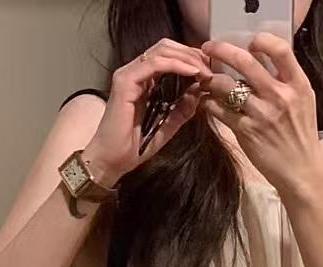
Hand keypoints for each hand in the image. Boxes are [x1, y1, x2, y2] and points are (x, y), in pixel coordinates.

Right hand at [83, 40, 211, 185]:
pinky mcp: (125, 82)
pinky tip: (192, 72)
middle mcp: (134, 72)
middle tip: (210, 67)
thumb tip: (200, 92)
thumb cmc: (134, 147)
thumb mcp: (167, 125)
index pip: (168, 56)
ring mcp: (128, 74)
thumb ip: (182, 109)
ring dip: (187, 58)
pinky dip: (175, 65)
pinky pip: (154, 64)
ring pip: (161, 51)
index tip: (210, 70)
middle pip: (166, 48)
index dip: (190, 58)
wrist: (112, 161)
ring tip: (204, 70)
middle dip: (191, 54)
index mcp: (143, 80)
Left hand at [201, 36, 322, 201]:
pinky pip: (220, 111)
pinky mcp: (246, 132)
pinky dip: (209, 104)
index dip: (261, 41)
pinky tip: (207, 103)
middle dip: (221, 50)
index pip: (280, 49)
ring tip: (206, 81)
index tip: (248, 44)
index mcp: (297, 84)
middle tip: (208, 48)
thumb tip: (263, 60)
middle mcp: (279, 96)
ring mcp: (262, 114)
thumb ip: (286, 80)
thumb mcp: (303, 101)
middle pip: (246, 62)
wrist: (301, 171)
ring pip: (227, 86)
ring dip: (211, 80)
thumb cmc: (300, 135)